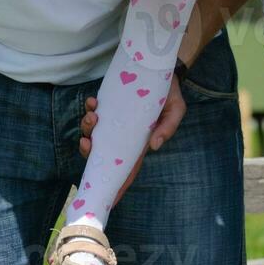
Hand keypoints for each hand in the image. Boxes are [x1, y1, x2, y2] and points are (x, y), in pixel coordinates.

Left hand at [79, 74, 186, 204]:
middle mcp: (124, 133)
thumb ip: (168, 126)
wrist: (160, 65)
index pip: (127, 168)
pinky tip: (93, 102)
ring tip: (92, 115)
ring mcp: (114, 119)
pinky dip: (89, 109)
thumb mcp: (176, 108)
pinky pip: (94, 111)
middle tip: (87, 141)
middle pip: (102, 152)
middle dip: (89, 150)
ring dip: (88, 127)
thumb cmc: (170, 91)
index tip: (105, 198)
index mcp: (140, 140)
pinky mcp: (109, 104)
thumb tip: (154, 147)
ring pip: (94, 132)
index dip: (117, 185)